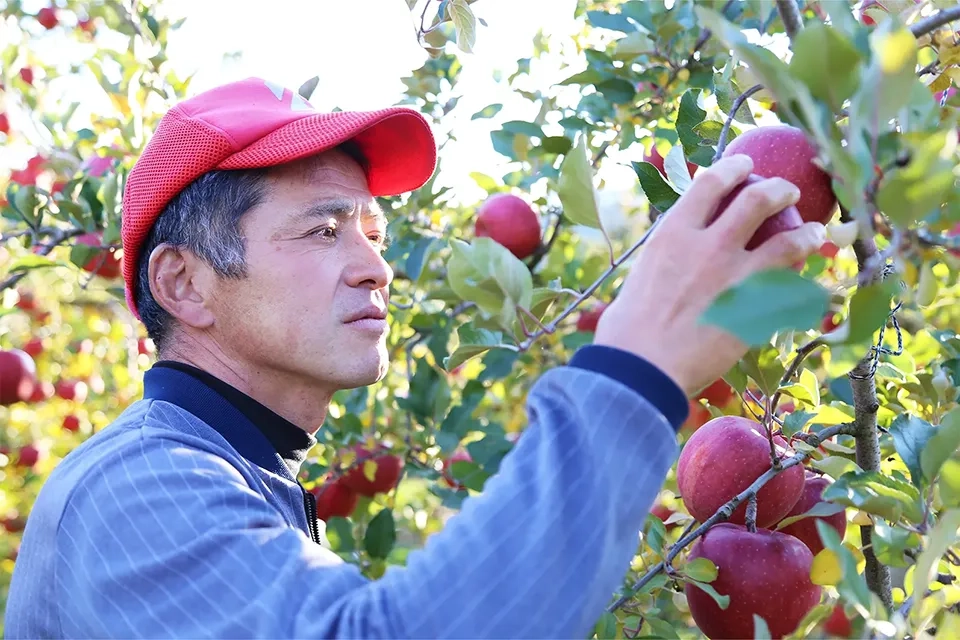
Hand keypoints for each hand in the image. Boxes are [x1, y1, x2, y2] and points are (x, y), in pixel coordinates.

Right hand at [593, 154, 825, 396]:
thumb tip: (675, 256)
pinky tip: (808, 286)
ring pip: (788, 239)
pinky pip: (794, 288)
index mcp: (674, 233)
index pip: (712, 182)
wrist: (643, 369)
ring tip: (814, 231)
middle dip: (779, 189)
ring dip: (807, 232)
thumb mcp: (643, 275)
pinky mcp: (757, 310)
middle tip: (786, 193)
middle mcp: (710, 245)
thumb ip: (668, 257)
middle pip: (758, 198)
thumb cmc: (627, 330)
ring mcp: (738, 277)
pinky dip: (803, 283)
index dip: (734, 167)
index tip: (745, 166)